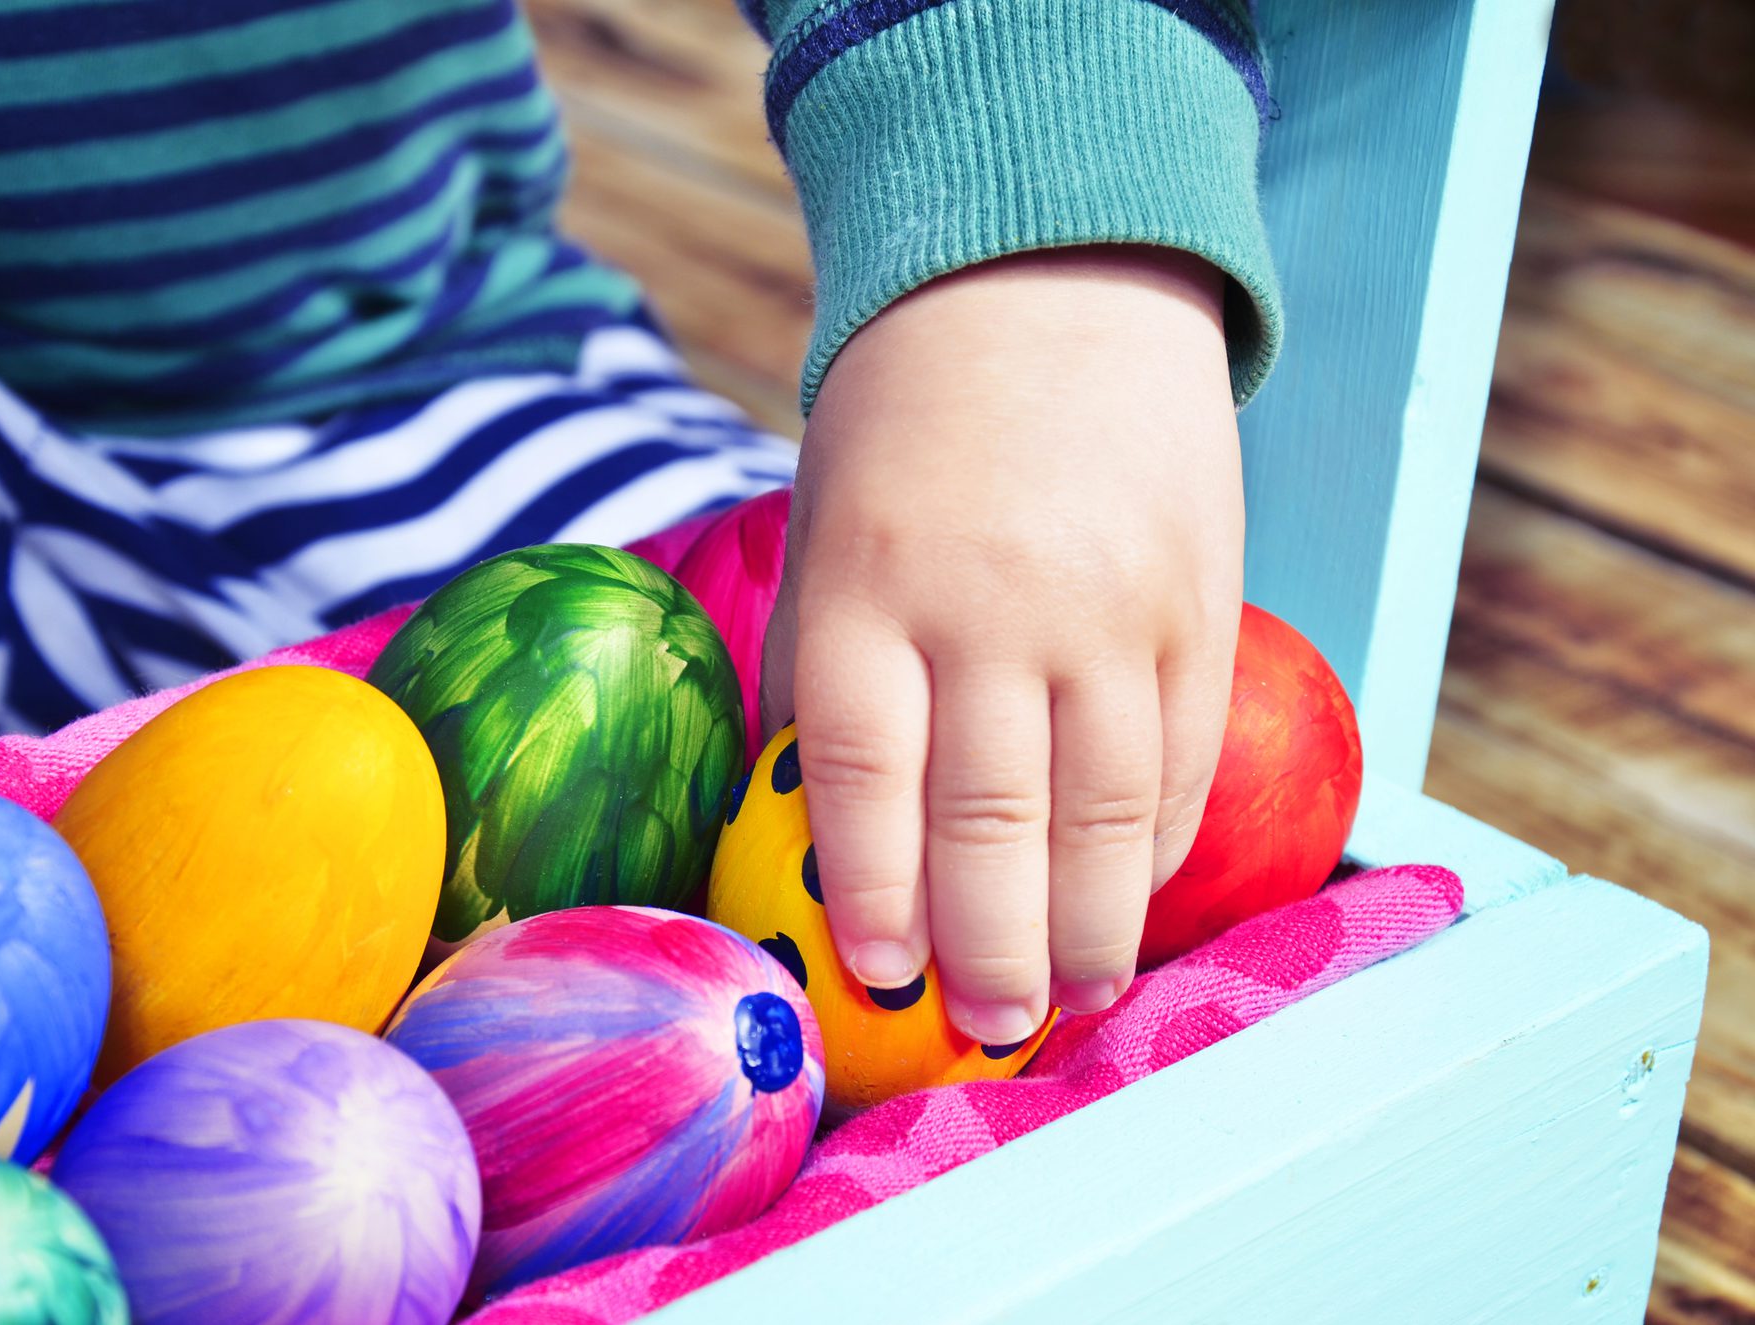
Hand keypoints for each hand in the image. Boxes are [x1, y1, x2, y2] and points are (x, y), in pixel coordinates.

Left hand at [760, 246, 1243, 1043]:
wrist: (1049, 280)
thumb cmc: (906, 422)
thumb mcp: (823, 526)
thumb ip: (825, 670)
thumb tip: (827, 830)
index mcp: (866, 587)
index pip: (862, 783)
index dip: (871, 898)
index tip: (880, 978)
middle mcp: (989, 606)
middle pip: (990, 826)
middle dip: (988, 951)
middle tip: (987, 1024)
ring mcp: (1109, 607)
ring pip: (1105, 817)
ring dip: (1090, 931)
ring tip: (1071, 999)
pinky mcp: (1200, 602)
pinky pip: (1182, 759)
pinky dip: (1158, 847)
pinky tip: (1132, 898)